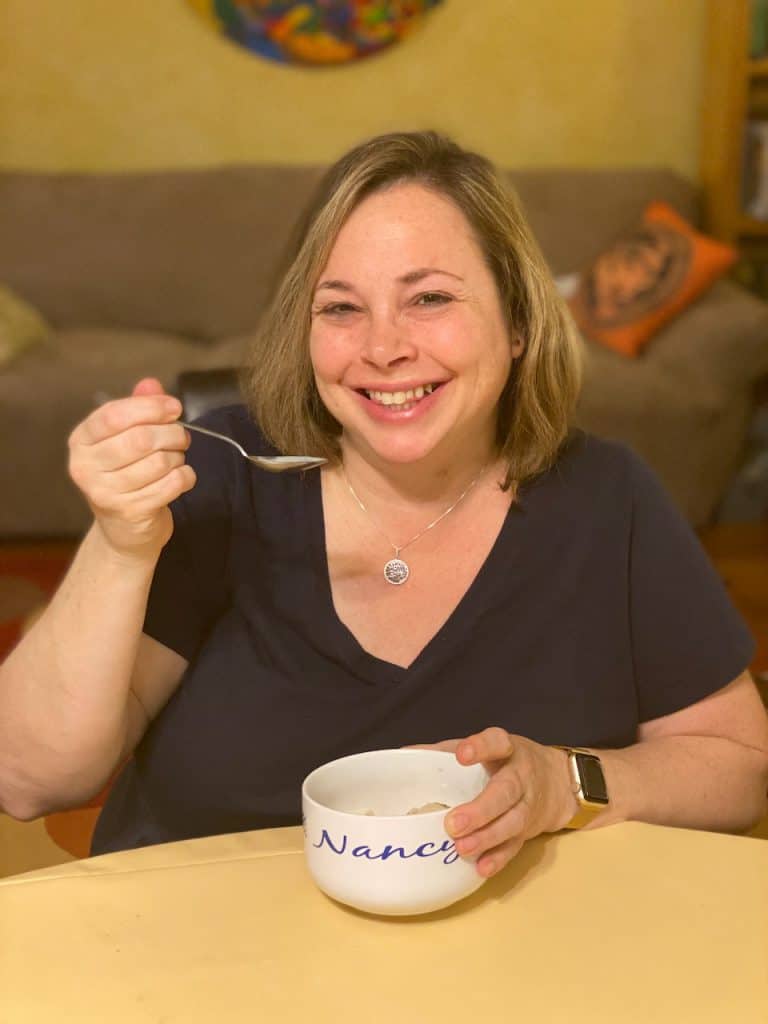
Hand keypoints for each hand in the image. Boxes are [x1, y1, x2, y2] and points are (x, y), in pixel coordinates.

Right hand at [68, 378, 194, 558]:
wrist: (124, 529)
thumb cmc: (127, 475)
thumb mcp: (126, 438)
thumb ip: (138, 409)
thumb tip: (151, 384)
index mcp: (81, 441)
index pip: (115, 415)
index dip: (150, 407)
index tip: (174, 407)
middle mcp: (86, 467)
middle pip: (141, 438)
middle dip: (171, 433)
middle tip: (182, 437)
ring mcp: (105, 493)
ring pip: (160, 462)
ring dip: (178, 457)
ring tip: (177, 459)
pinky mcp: (130, 512)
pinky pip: (171, 484)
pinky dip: (185, 477)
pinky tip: (181, 477)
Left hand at [417, 728, 577, 876]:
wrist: (556, 781)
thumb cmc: (505, 761)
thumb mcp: (482, 747)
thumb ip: (444, 750)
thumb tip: (401, 754)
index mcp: (507, 749)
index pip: (497, 742)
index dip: (481, 747)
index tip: (462, 755)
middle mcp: (521, 776)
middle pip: (506, 791)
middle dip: (481, 809)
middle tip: (453, 824)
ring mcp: (528, 805)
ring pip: (512, 822)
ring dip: (487, 838)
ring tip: (461, 848)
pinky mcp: (529, 831)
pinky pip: (515, 846)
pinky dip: (498, 858)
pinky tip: (481, 868)